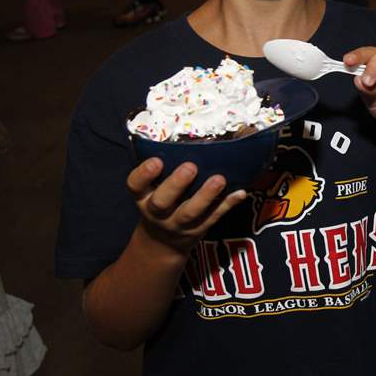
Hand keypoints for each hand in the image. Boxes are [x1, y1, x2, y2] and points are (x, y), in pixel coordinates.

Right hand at [126, 158, 247, 256]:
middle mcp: (156, 211)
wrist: (162, 242)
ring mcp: (177, 223)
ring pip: (190, 212)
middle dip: (176, 184)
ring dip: (206, 195)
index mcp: (142, 195)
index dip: (143, 174)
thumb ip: (163, 169)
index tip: (156, 161)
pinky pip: (213, 217)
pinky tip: (240, 192)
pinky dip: (227, 204)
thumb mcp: (151, 189)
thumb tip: (187, 133)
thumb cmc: (160, 200)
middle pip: (162, 202)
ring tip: (219, 179)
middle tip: (190, 167)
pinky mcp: (198, 229)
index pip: (135, 185)